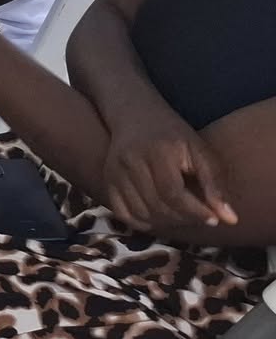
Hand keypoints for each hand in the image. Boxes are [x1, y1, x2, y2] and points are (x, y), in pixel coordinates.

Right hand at [100, 111, 238, 231]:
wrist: (136, 115)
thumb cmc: (174, 135)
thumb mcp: (199, 151)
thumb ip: (214, 185)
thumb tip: (229, 219)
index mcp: (156, 152)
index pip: (173, 193)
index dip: (194, 212)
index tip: (212, 219)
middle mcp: (130, 162)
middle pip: (157, 206)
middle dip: (184, 219)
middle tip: (199, 217)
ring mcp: (115, 172)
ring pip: (141, 213)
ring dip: (166, 223)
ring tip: (182, 216)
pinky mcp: (108, 180)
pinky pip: (124, 213)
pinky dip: (143, 222)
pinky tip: (159, 216)